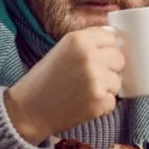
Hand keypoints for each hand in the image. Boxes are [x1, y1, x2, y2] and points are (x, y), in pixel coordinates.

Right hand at [5, 26, 123, 144]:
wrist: (29, 110)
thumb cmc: (45, 79)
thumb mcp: (61, 49)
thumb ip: (87, 43)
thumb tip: (116, 41)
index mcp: (78, 40)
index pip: (111, 38)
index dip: (106, 49)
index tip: (96, 58)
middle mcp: (89, 57)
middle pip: (119, 59)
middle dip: (109, 68)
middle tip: (89, 78)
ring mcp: (96, 80)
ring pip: (118, 81)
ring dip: (106, 88)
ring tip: (83, 91)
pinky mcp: (99, 101)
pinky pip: (113, 101)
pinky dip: (102, 105)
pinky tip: (83, 104)